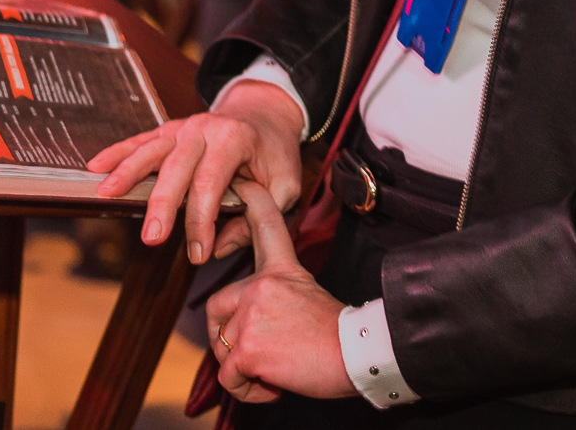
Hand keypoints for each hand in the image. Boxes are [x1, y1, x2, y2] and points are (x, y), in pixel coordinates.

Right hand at [87, 79, 303, 262]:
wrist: (266, 113)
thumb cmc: (274, 153)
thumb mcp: (286, 185)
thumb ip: (261, 215)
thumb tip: (222, 246)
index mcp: (236, 139)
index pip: (212, 183)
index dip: (202, 220)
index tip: (199, 253)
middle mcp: (206, 128)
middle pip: (177, 168)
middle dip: (162, 205)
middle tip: (152, 238)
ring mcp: (185, 126)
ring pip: (152, 151)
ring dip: (128, 173)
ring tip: (106, 195)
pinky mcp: (169, 130)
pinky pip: (141, 141)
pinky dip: (118, 153)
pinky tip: (96, 167)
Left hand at [209, 181, 353, 401]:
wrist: (358, 355)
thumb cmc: (339, 337)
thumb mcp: (308, 299)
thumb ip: (275, 299)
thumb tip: (252, 325)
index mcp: (282, 270)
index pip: (265, 227)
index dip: (253, 203)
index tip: (245, 186)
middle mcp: (262, 285)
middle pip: (216, 309)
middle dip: (228, 337)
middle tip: (262, 351)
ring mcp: (252, 315)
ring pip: (221, 348)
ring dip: (243, 368)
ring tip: (278, 367)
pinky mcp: (247, 347)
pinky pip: (229, 377)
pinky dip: (248, 389)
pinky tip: (275, 383)